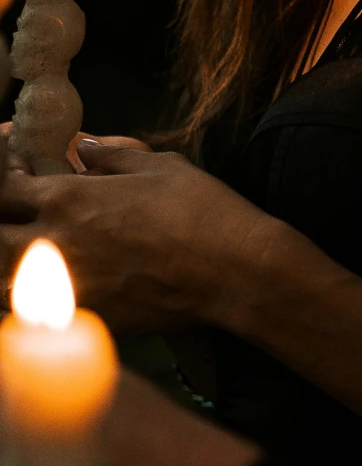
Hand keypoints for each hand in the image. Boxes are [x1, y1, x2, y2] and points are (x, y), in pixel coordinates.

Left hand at [0, 140, 274, 333]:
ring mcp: (65, 286)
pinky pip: (31, 317)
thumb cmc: (202, 212)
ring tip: (30, 258)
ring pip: (3, 281)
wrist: (234, 272)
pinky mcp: (84, 319)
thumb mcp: (159, 167)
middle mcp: (55, 242)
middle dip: (2, 224)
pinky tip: (46, 293)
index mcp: (69, 198)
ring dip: (9, 265)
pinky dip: (27, 303)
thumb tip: (81, 146)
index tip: (20, 172)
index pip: (4, 186)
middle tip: (20, 217)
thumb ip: (111, 154)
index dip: (7, 177)